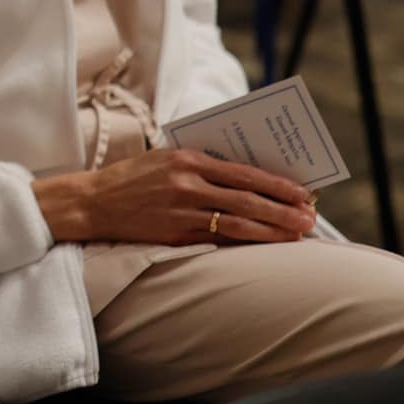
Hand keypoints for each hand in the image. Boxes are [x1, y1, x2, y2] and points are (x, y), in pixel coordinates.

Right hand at [33, 148, 316, 245]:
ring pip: (239, 221)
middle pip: (247, 197)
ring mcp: (182, 210)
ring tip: (299, 235)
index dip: (277, 183)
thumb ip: (202, 165)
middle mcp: (187, 183)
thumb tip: (247, 177)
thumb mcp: (166, 158)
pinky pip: (219, 238)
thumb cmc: (132, 178)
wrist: (92, 202)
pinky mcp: (175, 233)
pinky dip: (247, 242)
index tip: (303, 192)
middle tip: (310, 217)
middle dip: (284, 209)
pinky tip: (265, 245)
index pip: (243, 172)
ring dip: (273, 229)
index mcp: (187, 158)